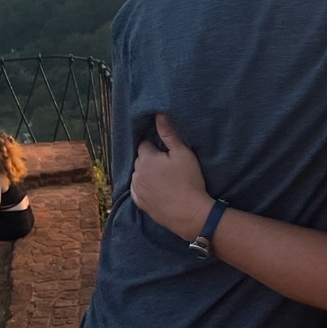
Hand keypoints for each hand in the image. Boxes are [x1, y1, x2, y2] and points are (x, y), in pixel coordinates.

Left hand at [131, 114, 213, 240]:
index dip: (155, 145)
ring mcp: (137, 189)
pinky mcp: (140, 203)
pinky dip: (144, 187)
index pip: (144, 144)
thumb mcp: (183, 153)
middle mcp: (136, 173)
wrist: (189, 213)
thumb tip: (158, 114)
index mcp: (146, 158)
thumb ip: (168, 133)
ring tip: (163, 178)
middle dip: (150, 159)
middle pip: (140, 159)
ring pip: (138, 174)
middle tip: (167, 164)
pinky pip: (138, 189)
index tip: (165, 151)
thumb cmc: (189, 180)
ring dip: (146, 173)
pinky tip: (157, 189)